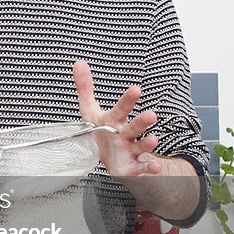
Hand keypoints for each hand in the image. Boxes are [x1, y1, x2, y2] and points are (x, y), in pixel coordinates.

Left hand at [73, 60, 163, 176]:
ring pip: (141, 146)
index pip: (121, 108)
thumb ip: (85, 88)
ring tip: (154, 140)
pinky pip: (142, 168)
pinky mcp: (132, 167)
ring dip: (148, 143)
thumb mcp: (90, 110)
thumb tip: (78, 63)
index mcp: (114, 120)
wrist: (113, 158)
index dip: (128, 100)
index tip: (136, 89)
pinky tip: (155, 168)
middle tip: (151, 115)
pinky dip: (149, 169)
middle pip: (134, 127)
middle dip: (142, 121)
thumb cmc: (102, 131)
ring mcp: (131, 150)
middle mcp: (125, 134)